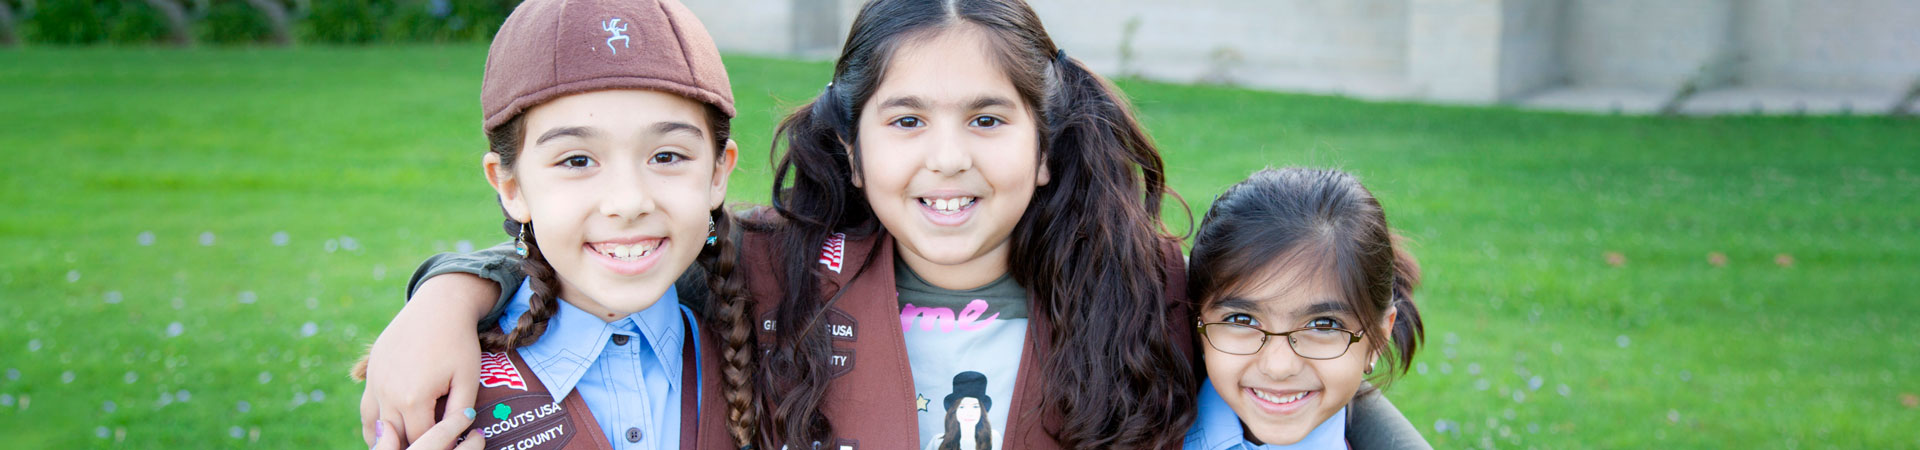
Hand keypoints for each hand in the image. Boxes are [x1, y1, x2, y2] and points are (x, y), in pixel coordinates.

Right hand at [359, 273, 499, 445]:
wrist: (438, 306)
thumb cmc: (458, 343)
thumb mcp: (467, 379)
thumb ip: (460, 412)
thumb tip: (458, 436)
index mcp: (413, 398)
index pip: (423, 438)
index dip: (439, 445)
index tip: (449, 445)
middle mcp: (388, 393)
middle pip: (397, 436)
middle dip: (414, 444)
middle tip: (428, 446)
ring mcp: (375, 383)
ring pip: (375, 427)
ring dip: (389, 440)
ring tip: (405, 447)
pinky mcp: (371, 372)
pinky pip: (367, 408)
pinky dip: (375, 425)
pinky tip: (386, 433)